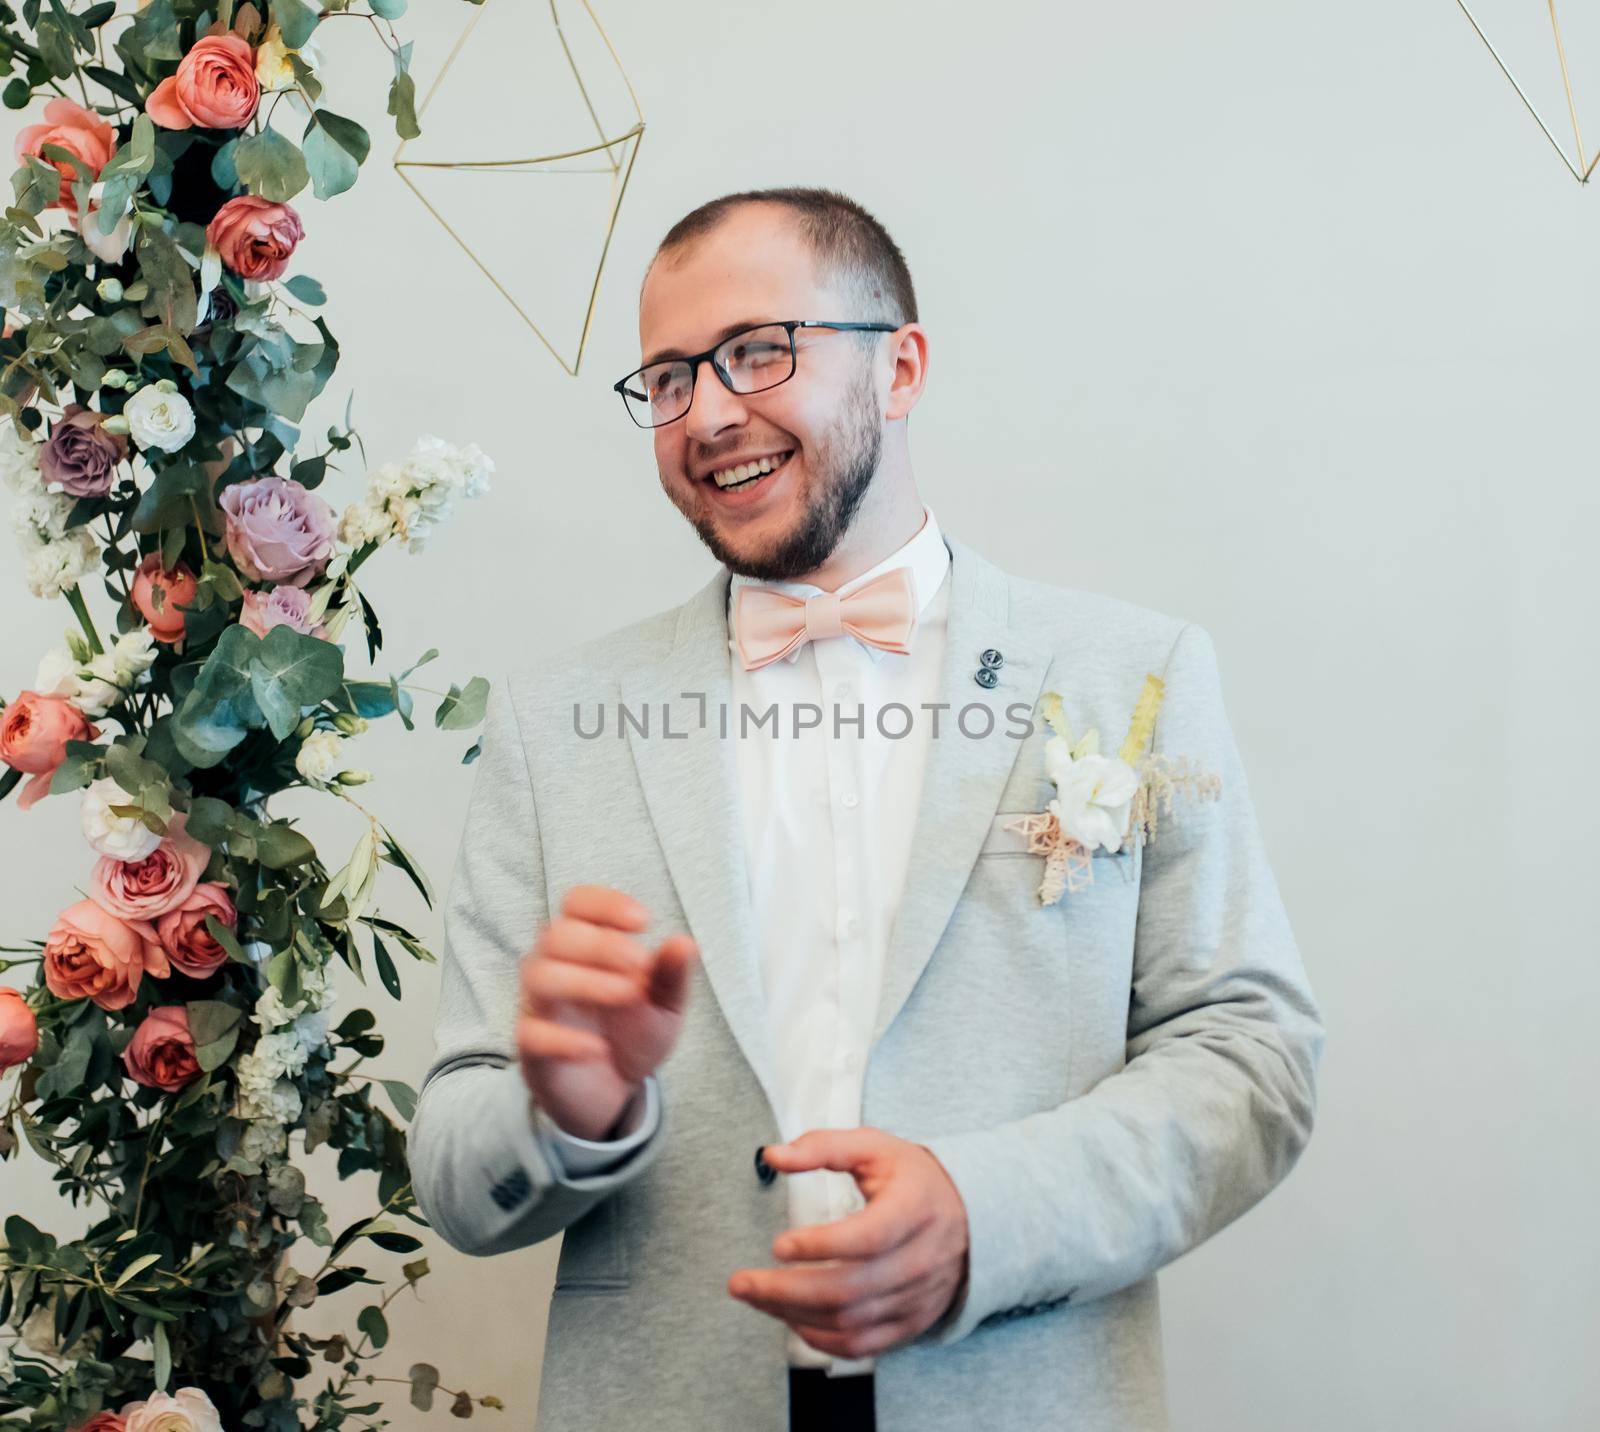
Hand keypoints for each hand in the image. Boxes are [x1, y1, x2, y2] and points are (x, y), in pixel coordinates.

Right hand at [516, 884, 696, 1140]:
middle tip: (639, 963)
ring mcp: (540, 1007)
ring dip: (585, 981)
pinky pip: (531, 1034)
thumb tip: (684, 943)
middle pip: (557, 934)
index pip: (578, 903)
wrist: (613, 1091)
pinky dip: (564, 1040)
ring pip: (539, 977)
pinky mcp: (532, 1049)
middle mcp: (555, 967)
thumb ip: (671, 976)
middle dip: (600, 944)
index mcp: (586, 945)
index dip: (604, 904)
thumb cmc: (632, 1032)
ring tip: (626, 995)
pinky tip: (598, 1048)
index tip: (642, 921)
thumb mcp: (664, 1005)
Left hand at [727, 1127, 969, 1359]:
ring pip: (848, 1322)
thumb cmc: (912, 1180)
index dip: (822, 1245)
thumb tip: (771, 1155)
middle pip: (849, 1291)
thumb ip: (822, 1147)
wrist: (971, 1219)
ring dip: (793, 1314)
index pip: (869, 1238)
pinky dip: (819, 1338)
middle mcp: (919, 1261)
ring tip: (756, 1296)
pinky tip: (790, 1318)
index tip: (779, 1243)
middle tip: (740, 1282)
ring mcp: (916, 1299)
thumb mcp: (874, 1147)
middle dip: (786, 1291)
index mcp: (914, 1210)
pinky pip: (860, 1346)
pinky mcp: (909, 1324)